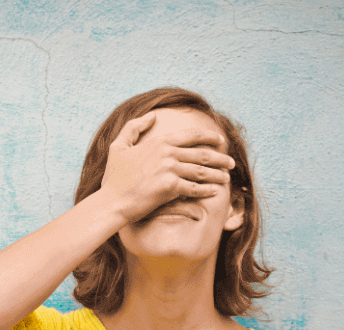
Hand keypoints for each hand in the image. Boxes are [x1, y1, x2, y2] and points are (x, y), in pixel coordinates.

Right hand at [98, 112, 235, 222]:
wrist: (112, 201)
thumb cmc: (114, 177)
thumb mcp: (118, 146)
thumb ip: (134, 127)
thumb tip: (152, 115)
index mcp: (159, 142)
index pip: (192, 135)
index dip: (210, 137)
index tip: (221, 141)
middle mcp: (167, 153)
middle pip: (202, 154)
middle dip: (220, 158)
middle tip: (231, 162)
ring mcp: (170, 170)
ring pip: (201, 171)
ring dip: (217, 174)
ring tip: (226, 178)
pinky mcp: (171, 188)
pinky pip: (195, 188)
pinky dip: (207, 190)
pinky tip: (215, 192)